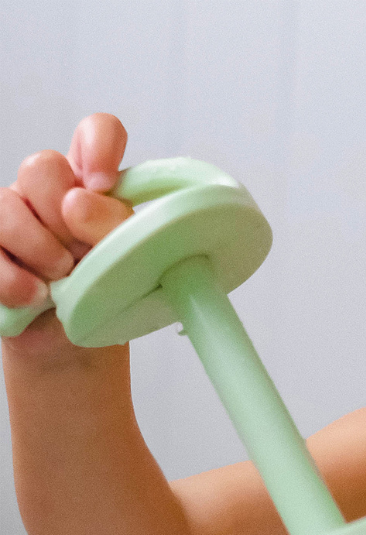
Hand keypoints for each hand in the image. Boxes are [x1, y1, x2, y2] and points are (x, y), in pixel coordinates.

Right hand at [0, 114, 132, 312]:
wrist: (76, 346)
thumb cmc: (110, 298)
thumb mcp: (130, 265)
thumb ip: (116, 228)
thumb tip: (80, 202)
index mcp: (94, 186)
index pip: (97, 134)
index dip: (98, 146)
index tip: (103, 185)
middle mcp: (50, 192)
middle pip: (42, 166)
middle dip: (61, 213)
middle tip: (80, 254)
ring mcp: (13, 216)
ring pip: (5, 203)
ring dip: (37, 246)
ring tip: (60, 279)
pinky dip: (12, 277)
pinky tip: (34, 297)